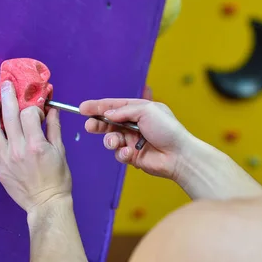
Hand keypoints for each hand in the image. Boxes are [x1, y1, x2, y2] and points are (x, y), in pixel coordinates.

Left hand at [0, 81, 71, 213]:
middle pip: (8, 116)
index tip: (37, 110)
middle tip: (6, 86)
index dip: (32, 108)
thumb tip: (51, 109)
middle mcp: (17, 150)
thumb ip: (54, 128)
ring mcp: (4, 159)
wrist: (46, 203)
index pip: (28, 115)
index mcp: (35, 144)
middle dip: (7, 97)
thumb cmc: (58, 178)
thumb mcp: (61, 151)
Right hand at [79, 97, 198, 180]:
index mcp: (139, 110)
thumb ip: (125, 111)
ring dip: (110, 140)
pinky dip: (122, 153)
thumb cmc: (167, 129)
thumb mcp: (147, 110)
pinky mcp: (132, 156)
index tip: (83, 108)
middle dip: (98, 123)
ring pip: (111, 139)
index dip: (98, 106)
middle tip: (90, 126)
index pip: (114, 106)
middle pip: (108, 122)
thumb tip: (108, 114)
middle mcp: (134, 124)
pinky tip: (130, 153)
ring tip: (114, 142)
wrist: (179, 155)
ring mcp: (133, 140)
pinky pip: (119, 154)